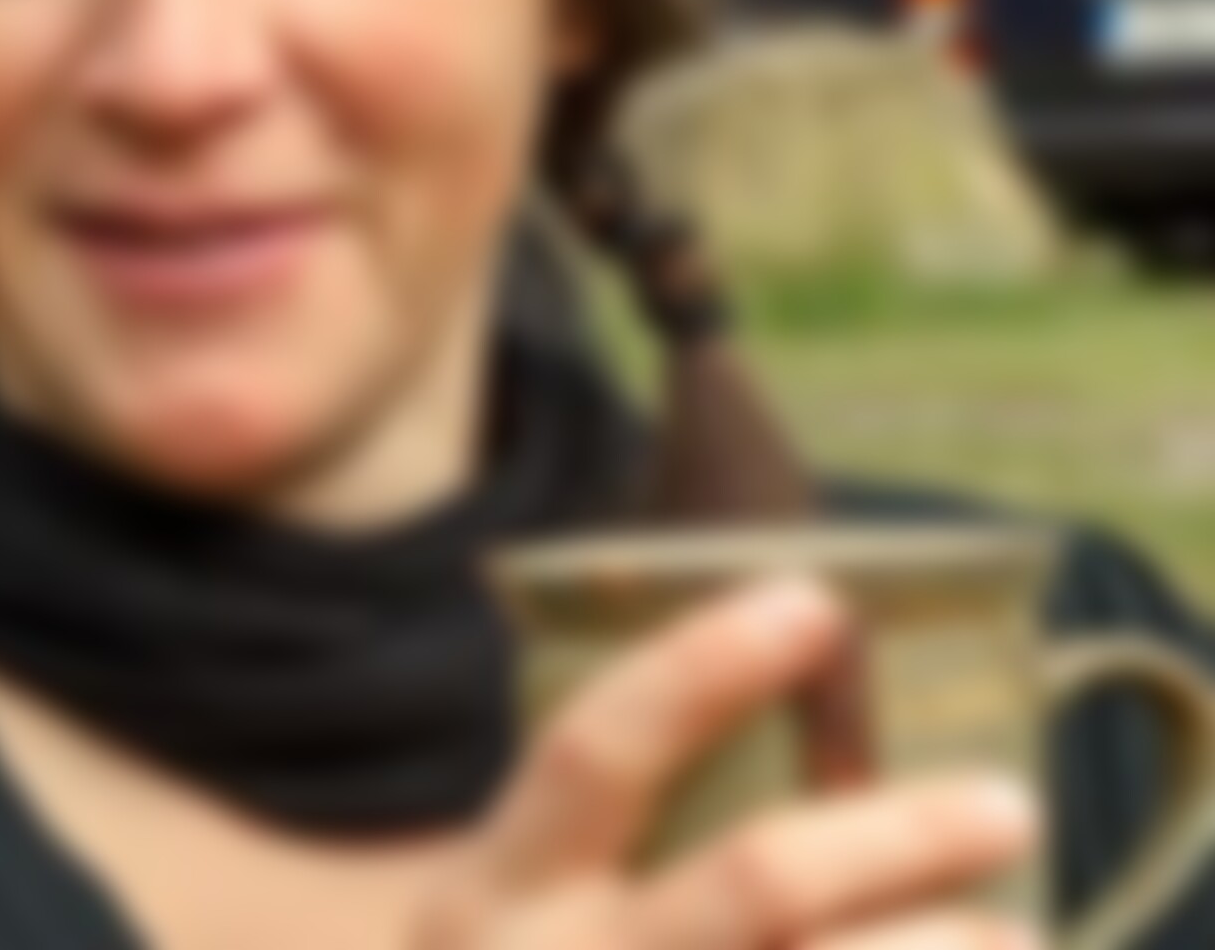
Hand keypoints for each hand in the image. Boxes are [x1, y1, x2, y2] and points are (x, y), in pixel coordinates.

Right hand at [419, 579, 1038, 949]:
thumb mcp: (527, 895)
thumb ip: (618, 824)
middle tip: (1010, 801)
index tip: (816, 602)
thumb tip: (819, 714)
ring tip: (1023, 934)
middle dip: (888, 837)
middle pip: (746, 887)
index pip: (594, 752)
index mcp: (496, 888)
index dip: (700, 669)